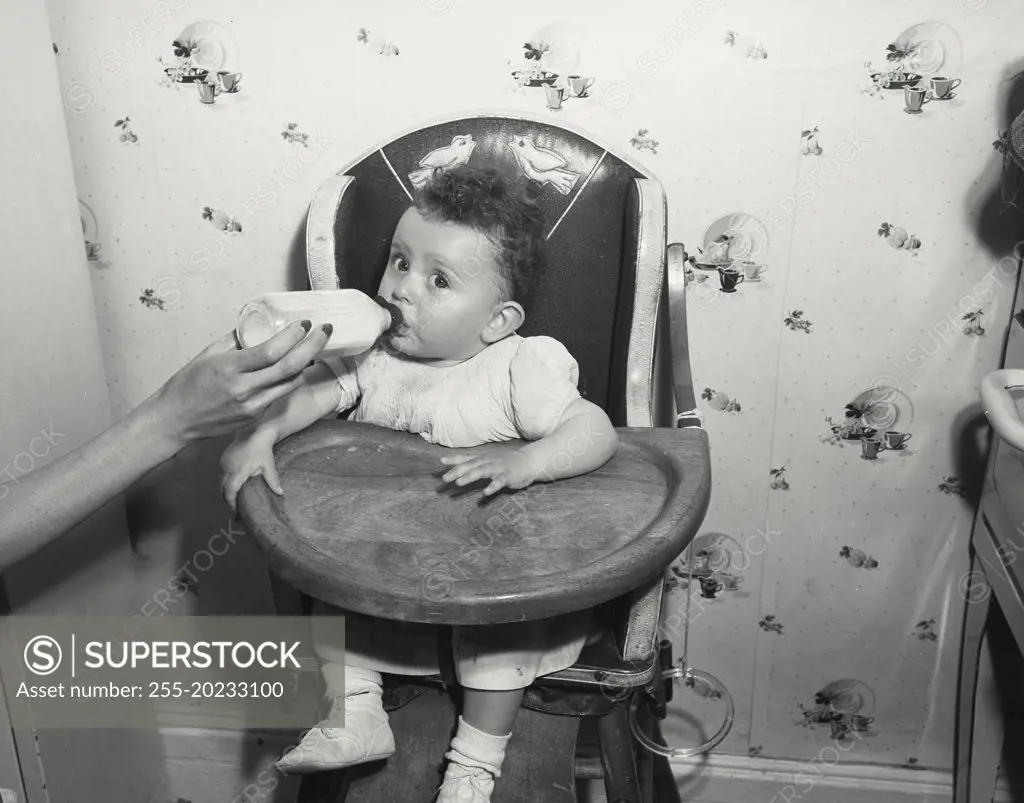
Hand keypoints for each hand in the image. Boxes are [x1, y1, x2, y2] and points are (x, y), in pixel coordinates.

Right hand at [148, 321, 330, 448]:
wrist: (175, 420)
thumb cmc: (187, 385)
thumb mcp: (208, 355)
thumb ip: (235, 341)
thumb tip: (257, 325)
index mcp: (230, 369)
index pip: (272, 351)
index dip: (293, 336)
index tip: (304, 323)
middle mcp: (245, 390)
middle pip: (290, 367)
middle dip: (313, 346)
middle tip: (325, 330)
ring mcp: (252, 406)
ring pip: (291, 382)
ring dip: (306, 363)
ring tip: (314, 346)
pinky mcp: (255, 417)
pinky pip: (279, 394)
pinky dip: (289, 378)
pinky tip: (293, 367)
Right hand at [220, 433, 282, 510]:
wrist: (254, 432)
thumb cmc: (262, 449)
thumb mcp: (268, 465)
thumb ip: (273, 480)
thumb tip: (280, 493)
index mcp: (238, 471)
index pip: (229, 491)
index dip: (231, 503)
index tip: (236, 510)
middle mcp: (227, 468)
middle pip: (223, 489)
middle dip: (228, 499)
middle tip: (236, 507)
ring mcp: (223, 463)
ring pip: (221, 482)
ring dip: (226, 491)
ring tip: (235, 498)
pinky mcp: (222, 459)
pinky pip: (222, 475)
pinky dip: (226, 482)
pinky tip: (234, 485)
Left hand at [440, 447, 537, 495]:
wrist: (529, 461)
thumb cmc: (506, 462)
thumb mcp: (489, 461)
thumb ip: (475, 466)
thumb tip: (458, 472)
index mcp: (483, 458)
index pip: (466, 458)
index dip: (454, 459)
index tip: (441, 461)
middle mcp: (489, 461)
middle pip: (471, 465)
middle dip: (457, 471)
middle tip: (445, 479)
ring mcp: (499, 468)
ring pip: (482, 471)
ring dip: (470, 476)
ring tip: (459, 482)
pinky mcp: (508, 476)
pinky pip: (499, 481)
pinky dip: (492, 486)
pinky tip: (485, 493)